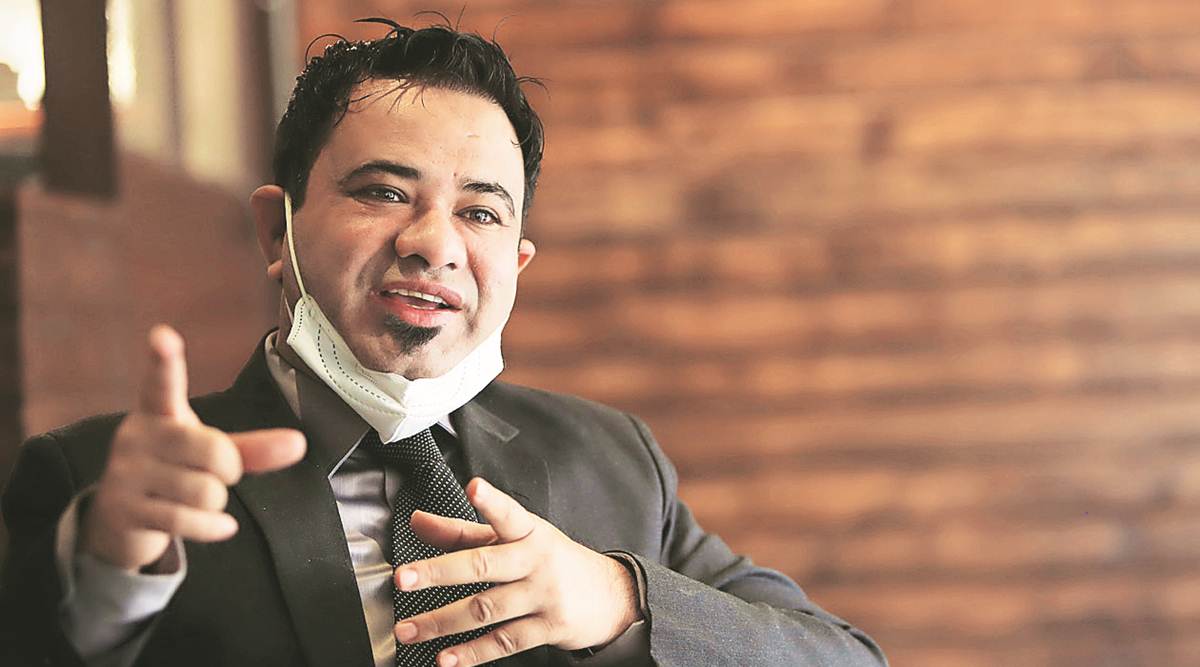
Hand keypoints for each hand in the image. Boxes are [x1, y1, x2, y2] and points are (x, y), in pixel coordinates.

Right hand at [81, 325, 306, 570]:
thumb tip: (300, 444)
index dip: (165, 360)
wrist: (120, 520)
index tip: (163, 335)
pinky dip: (213, 527)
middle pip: (213, 452)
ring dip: (216, 502)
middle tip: (216, 474)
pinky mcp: (125, 510)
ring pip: (205, 491)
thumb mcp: (211, 453)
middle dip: (229, 471)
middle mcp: (137, 436)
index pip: (163, 383)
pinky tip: (217, 526)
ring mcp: (126, 473)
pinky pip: (189, 520)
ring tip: (198, 499)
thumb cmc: (175, 471)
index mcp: (159, 412)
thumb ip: (254, 447)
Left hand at [393, 478, 640, 666]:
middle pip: (484, 564)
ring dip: (442, 621)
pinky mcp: (550, 627)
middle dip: (440, 572)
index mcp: (529, 531)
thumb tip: (418, 521)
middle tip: (405, 577)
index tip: (475, 487)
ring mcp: (545, 595)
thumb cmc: (553, 561)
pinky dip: (473, 652)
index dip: (492, 501)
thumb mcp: (514, 539)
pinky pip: (506, 641)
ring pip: (486, 608)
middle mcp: (537, 560)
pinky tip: (447, 658)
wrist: (611, 596)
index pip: (508, 514)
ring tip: (409, 629)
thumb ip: (463, 531)